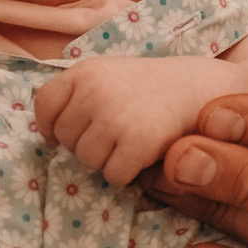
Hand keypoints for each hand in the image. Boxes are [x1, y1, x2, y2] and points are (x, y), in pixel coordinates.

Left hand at [36, 57, 229, 186]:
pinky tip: (145, 154)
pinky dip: (128, 173)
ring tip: (131, 142)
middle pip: (64, 139)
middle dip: (85, 144)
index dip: (52, 126)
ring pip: (86, 161)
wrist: (203, 90)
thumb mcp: (109, 76)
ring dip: (107, 161)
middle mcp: (94, 91)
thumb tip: (47, 135)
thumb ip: (77, 95)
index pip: (43, 106)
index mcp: (85, 71)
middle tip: (116, 134)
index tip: (70, 132)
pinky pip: (113, 175)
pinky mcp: (135, 143)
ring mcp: (114, 117)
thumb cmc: (153, 89)